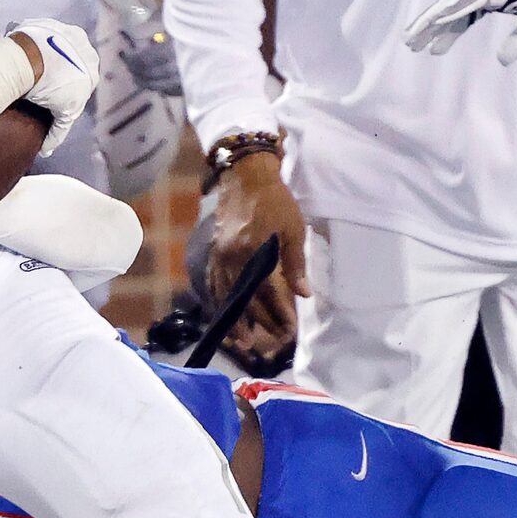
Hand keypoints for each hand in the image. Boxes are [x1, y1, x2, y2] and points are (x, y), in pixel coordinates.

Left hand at [8, 17, 96, 153]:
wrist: (30, 58)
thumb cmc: (52, 87)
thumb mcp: (64, 112)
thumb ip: (60, 130)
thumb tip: (48, 150)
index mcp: (92, 67)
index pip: (83, 81)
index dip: (68, 90)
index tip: (54, 96)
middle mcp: (85, 46)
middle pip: (72, 62)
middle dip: (61, 72)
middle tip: (42, 83)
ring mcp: (66, 31)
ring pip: (59, 47)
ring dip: (50, 56)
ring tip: (33, 67)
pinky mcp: (48, 22)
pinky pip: (43, 35)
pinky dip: (38, 44)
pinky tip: (27, 53)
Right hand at [208, 152, 308, 350]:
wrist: (246, 174)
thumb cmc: (275, 200)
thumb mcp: (293, 229)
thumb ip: (295, 264)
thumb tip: (303, 295)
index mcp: (251, 252)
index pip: (260, 293)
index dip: (271, 315)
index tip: (281, 332)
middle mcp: (230, 257)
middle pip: (239, 298)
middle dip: (253, 322)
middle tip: (264, 342)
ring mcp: (219, 254)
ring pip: (222, 293)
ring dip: (232, 318)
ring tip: (240, 340)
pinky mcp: (215, 250)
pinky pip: (213, 281)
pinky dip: (219, 299)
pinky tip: (224, 311)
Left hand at [403, 0, 516, 64]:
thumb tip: (501, 62)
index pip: (463, 19)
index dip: (447, 34)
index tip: (432, 51)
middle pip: (450, 11)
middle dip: (429, 28)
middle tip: (409, 44)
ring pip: (451, 4)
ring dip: (430, 20)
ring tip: (412, 36)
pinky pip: (467, 1)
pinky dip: (450, 11)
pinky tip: (434, 21)